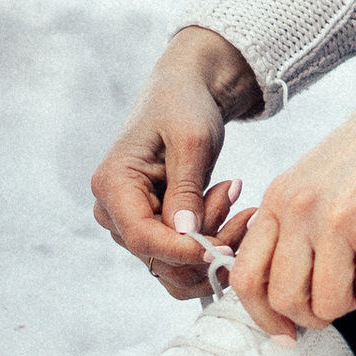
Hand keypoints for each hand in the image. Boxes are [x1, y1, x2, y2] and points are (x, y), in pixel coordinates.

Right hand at [91, 26, 263, 302]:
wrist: (186, 91)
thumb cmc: (185, 106)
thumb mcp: (192, 141)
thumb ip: (186, 189)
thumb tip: (186, 235)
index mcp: (112, 185)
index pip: (141, 238)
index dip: (182, 251)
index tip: (223, 249)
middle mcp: (112, 211)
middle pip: (159, 258)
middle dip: (207, 244)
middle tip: (243, 207)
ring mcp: (131, 223)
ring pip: (174, 264)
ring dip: (215, 241)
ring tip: (237, 197)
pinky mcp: (153, 229)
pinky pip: (183, 256)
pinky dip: (213, 240)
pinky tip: (232, 206)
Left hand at [229, 50, 355, 335]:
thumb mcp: (311, 179)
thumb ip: (291, 225)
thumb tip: (283, 288)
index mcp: (278, 198)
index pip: (244, 277)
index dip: (263, 317)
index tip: (285, 330)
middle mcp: (300, 208)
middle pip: (284, 299)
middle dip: (312, 316)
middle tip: (334, 302)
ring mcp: (339, 218)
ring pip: (328, 305)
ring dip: (349, 303)